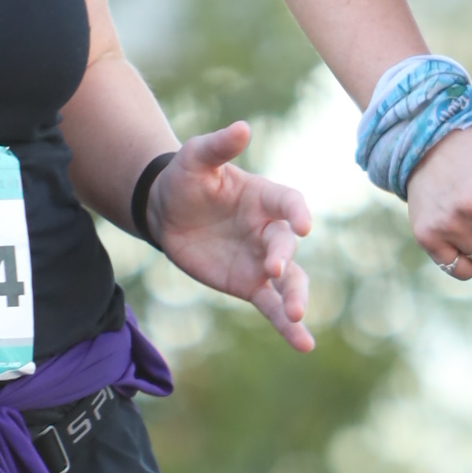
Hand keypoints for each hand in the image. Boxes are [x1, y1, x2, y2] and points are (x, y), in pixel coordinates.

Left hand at [147, 121, 314, 353]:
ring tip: (298, 319)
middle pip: (286, 246)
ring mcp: (263, 261)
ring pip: (289, 282)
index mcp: (263, 197)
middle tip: (274, 272)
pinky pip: (273, 307)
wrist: (168, 212)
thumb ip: (218, 145)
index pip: (288, 202)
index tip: (301, 225)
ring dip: (295, 299)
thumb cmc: (186, 178)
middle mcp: (269, 230)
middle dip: (283, 260)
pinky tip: (303, 344)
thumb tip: (242, 127)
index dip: (296, 212)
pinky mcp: (250, 285)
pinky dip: (287, 326)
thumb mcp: (195, 157)